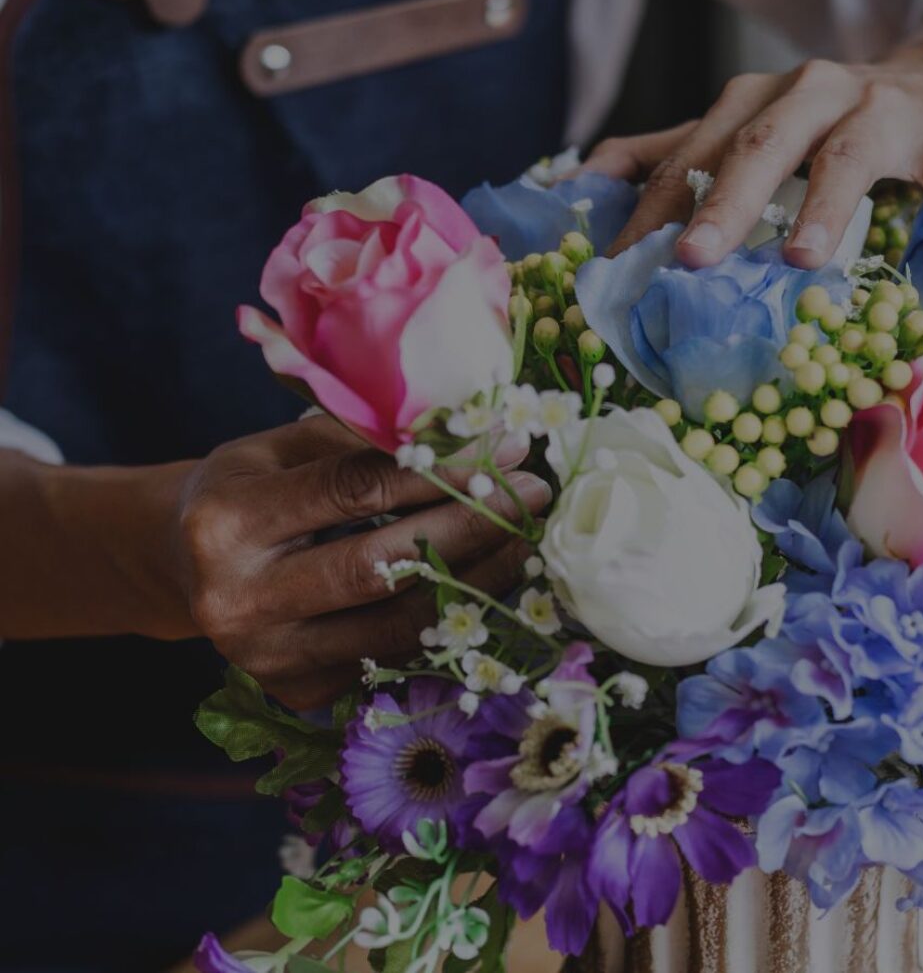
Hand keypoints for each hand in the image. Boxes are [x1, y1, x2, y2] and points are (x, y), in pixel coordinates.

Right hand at [175, 415, 549, 708]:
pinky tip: (488, 584)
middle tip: (532, 495)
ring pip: (397, 625)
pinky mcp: (298, 692)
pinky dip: (447, 620)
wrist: (184, 565)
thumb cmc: (247, 488)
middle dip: (471, 527)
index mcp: (227, 522)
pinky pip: (393, 656)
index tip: (506, 448)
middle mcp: (238, 601)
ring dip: (476, 581)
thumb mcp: (284, 445)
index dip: (441, 470)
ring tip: (526, 540)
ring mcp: (267, 659)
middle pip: (381, 567)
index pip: (355, 491)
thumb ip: (366, 440)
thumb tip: (477, 436)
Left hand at [587, 33, 922, 288]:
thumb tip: (582, 177)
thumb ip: (670, 149)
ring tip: (803, 261)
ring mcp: (884, 110)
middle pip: (760, 144)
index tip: (616, 267)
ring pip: (849, 155)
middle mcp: (812, 93)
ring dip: (827, 207)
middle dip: (723, 200)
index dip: (653, 209)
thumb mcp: (746, 127)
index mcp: (753, 100)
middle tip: (691, 258)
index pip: (692, 155)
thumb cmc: (824, 123)